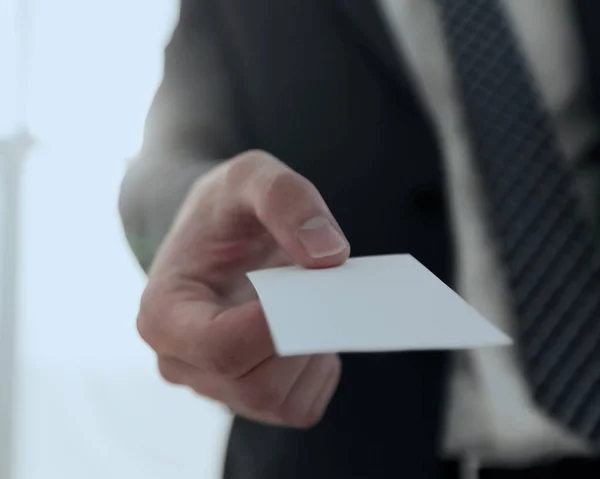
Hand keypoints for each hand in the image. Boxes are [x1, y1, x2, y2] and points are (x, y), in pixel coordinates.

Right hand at [137, 150, 349, 427]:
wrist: (215, 235)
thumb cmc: (223, 210)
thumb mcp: (248, 176)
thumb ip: (285, 198)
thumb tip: (330, 255)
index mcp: (164, 313)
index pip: (221, 347)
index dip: (277, 326)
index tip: (311, 287)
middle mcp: (181, 360)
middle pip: (255, 383)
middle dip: (302, 338)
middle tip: (319, 288)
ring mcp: (214, 384)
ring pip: (278, 400)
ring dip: (312, 354)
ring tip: (309, 304)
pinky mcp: (246, 394)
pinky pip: (297, 406)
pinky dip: (316, 371)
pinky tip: (308, 330)